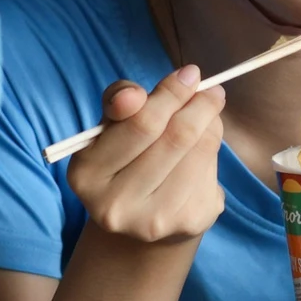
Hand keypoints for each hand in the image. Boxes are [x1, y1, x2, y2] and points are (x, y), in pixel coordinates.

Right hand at [67, 67, 225, 243]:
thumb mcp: (112, 126)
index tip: (191, 75)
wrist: (142, 215)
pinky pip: (212, 173)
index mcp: (86, 173)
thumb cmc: (127, 156)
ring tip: (207, 119)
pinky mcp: (186, 225)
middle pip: (176, 137)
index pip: (140, 123)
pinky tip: (200, 155)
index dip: (171, 94)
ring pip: (200, 153)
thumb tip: (134, 95)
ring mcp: (153, 221)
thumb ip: (119, 101)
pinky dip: (212, 155)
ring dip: (211, 128)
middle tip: (213, 91)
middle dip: (200, 106)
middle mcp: (115, 205)